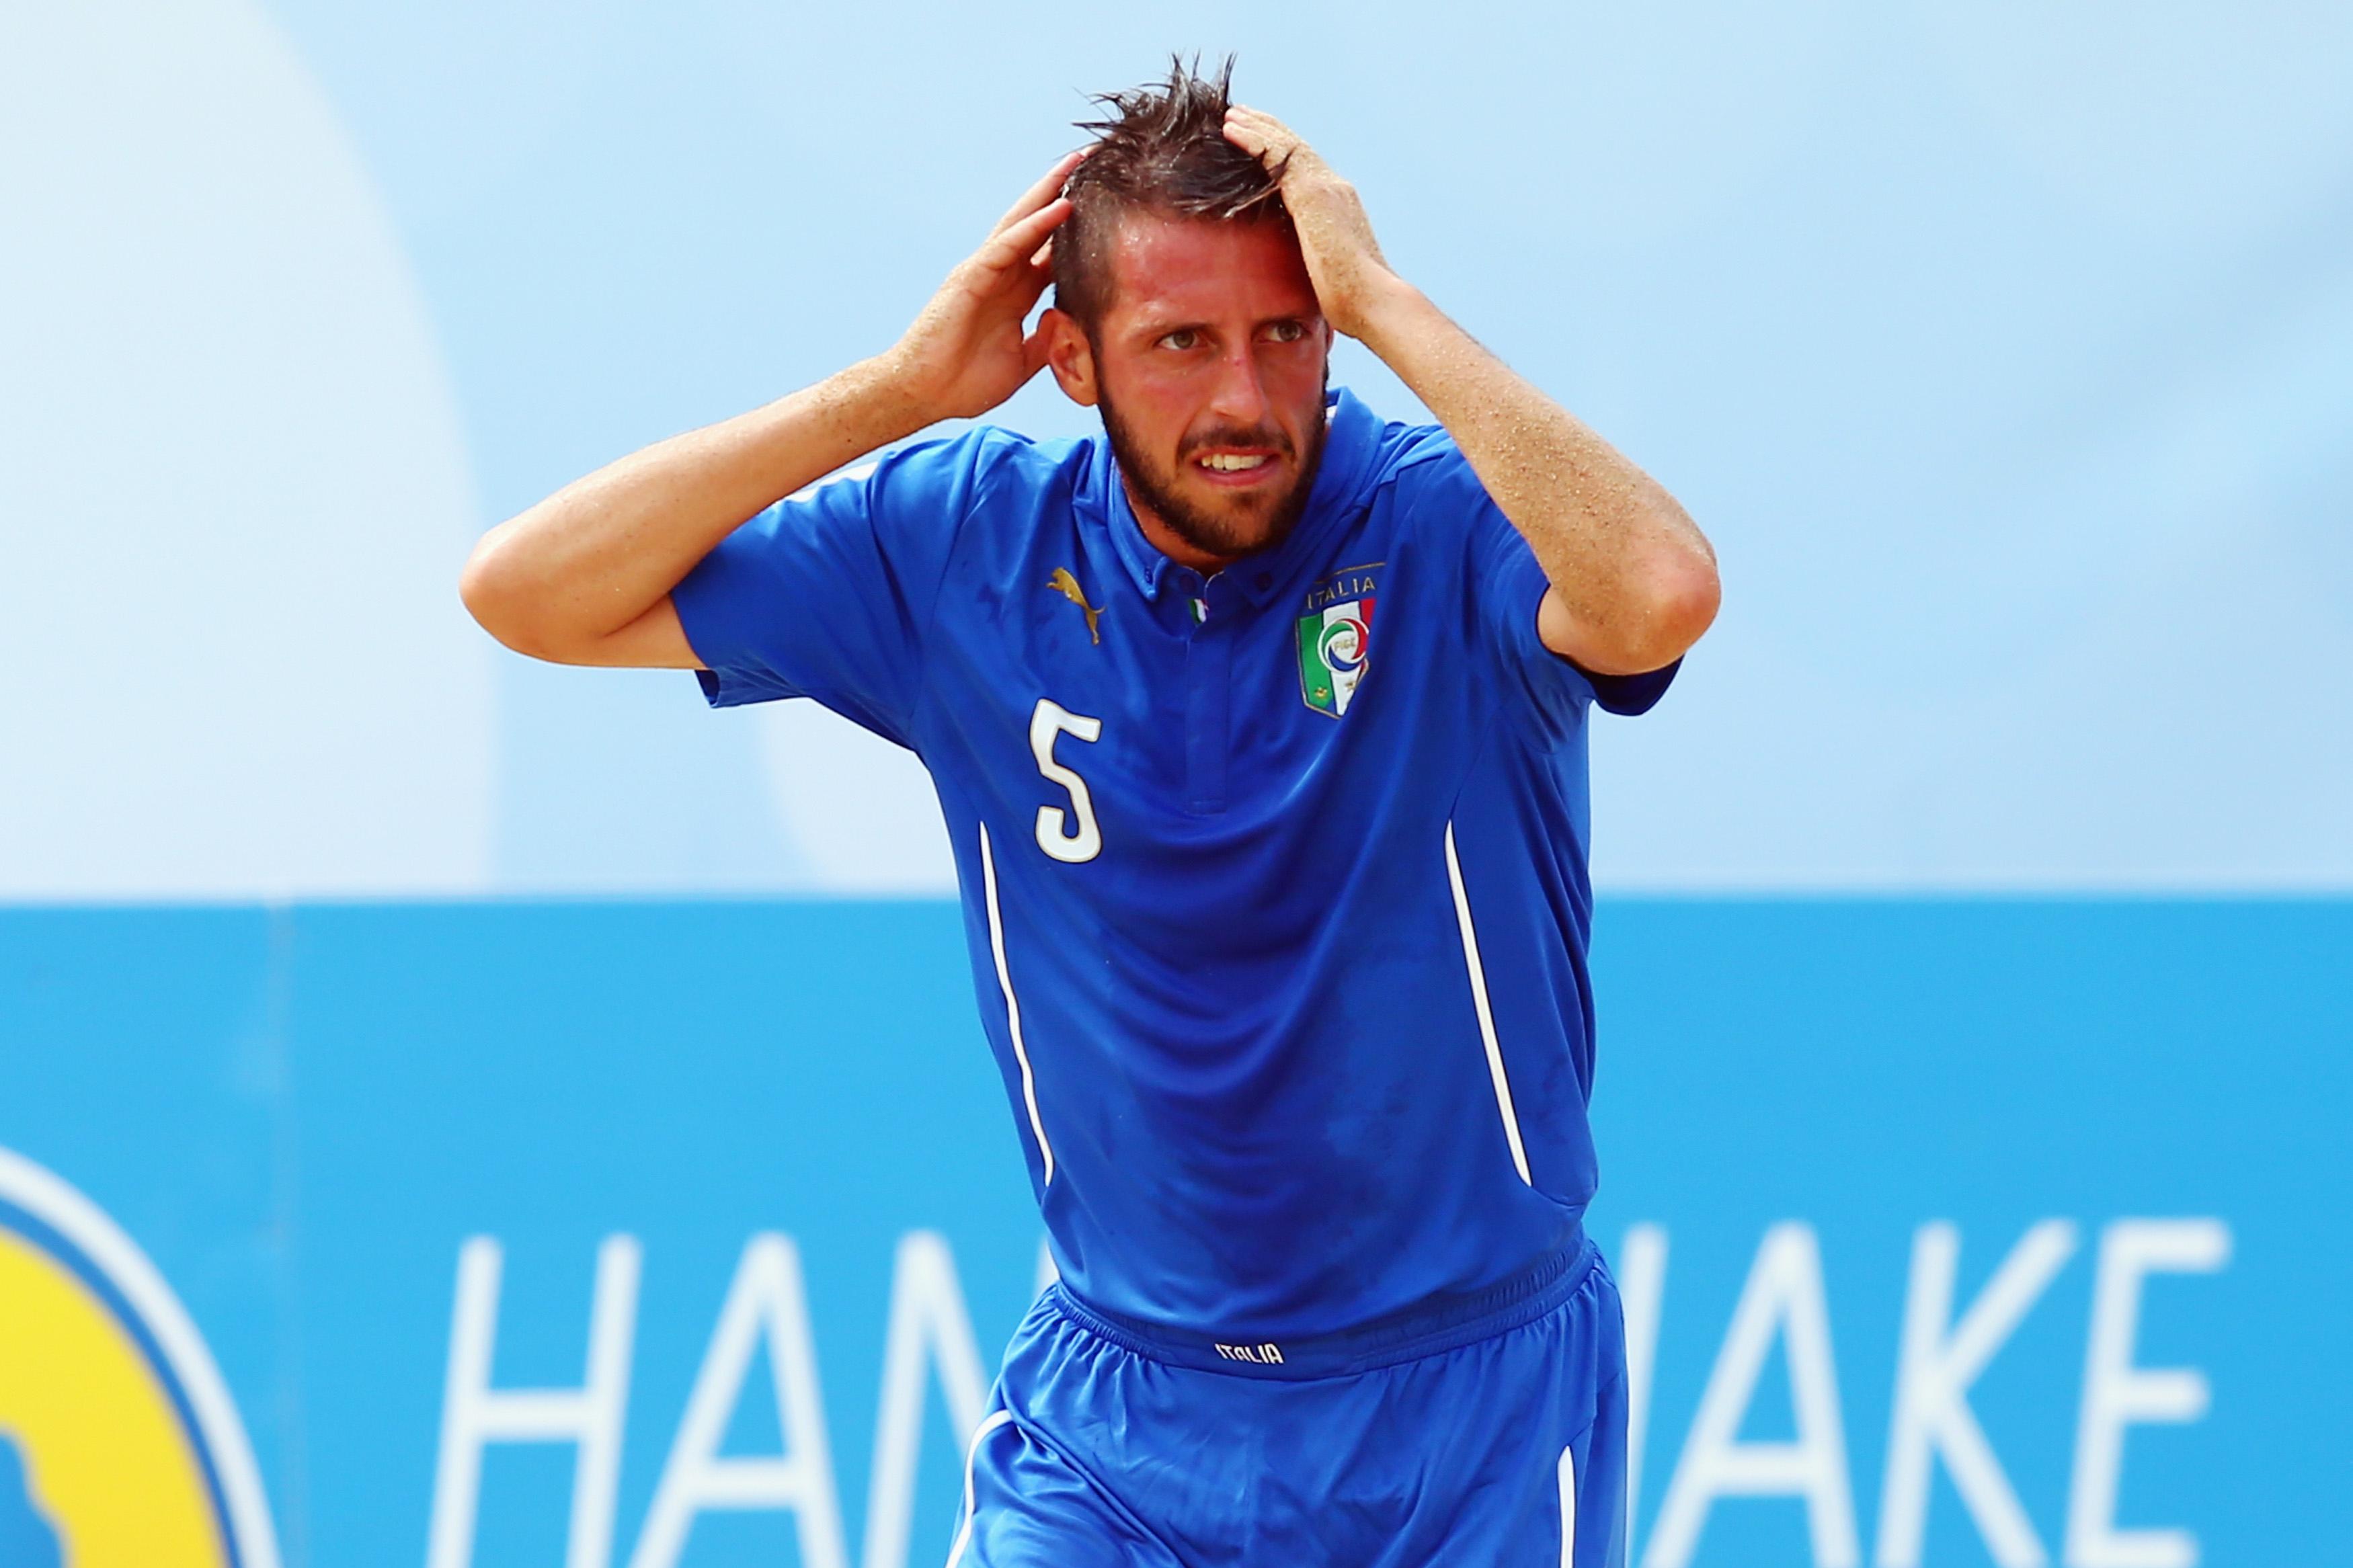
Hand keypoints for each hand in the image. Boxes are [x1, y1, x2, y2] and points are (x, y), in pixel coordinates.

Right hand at [884, 151, 1081, 421]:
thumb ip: (1048, 342)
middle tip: (1094, 162)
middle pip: (1039, 225)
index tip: (1110, 208)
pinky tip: (1061, 205)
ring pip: (1023, 222)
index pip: (1052, 252)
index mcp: (1016, 294)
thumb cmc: (965, 382)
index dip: (1079, 230)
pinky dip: (1035, 225)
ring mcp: (984, 272)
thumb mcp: (1023, 363)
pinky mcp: (970, 277)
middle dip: (1065, 193)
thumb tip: (1073, 324)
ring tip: (1078, 162)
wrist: (924, 395)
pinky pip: (1008, 244)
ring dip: (1051, 191)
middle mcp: (1001, 275)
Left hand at [1223, 107, 1399, 340]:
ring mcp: (1326, 188)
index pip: (1307, 167)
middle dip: (1268, 129)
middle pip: (1297, 148)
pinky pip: (1277, 155)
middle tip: (1239, 115)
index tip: (1259, 139)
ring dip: (1256, 127)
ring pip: (1286, 144)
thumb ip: (1311, 259)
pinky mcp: (1312, 195)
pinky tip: (1231, 130)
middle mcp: (1335, 188)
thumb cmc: (1351, 301)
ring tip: (1230, 116)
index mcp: (1339, 205)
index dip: (1282, 149)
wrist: (1373, 301)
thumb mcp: (1325, 271)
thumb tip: (1299, 273)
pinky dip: (1253, 139)